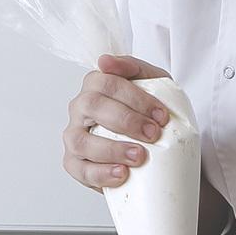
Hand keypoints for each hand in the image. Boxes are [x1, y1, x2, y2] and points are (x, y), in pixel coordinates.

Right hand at [63, 53, 170, 191]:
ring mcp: (74, 136)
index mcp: (95, 85)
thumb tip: (105, 60)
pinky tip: (121, 173)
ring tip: (138, 157)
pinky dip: (100, 173)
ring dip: (112, 149)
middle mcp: (80, 108)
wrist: (155, 148)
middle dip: (126, 120)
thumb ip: (134, 68)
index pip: (107, 82)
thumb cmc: (148, 114)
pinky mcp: (74, 163)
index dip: (136, 98)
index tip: (161, 116)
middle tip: (153, 134)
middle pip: (93, 106)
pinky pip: (79, 169)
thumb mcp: (153, 84)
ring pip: (81, 140)